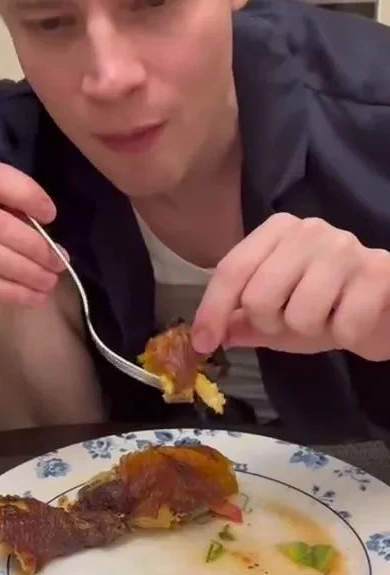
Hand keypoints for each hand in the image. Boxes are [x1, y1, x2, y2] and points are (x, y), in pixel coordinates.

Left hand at [192, 213, 389, 361]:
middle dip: (271, 325)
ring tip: (328, 319)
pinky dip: (345, 336)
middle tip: (294, 322)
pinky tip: (354, 320)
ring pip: (300, 315)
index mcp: (278, 230)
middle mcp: (309, 230)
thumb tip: (207, 334)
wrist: (387, 308)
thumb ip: (243, 321)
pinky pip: (342, 325)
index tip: (203, 344)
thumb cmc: (330, 306)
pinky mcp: (379, 272)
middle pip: (259, 297)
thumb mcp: (279, 315)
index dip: (212, 310)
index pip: (232, 269)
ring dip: (311, 332)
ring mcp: (345, 247)